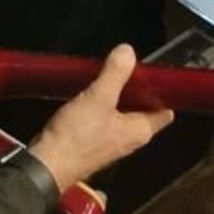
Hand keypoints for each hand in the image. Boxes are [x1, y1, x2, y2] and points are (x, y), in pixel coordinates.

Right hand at [28, 43, 174, 192]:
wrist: (49, 162)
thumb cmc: (79, 133)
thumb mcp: (98, 98)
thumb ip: (115, 74)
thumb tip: (129, 51)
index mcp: (141, 130)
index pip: (164, 109)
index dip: (160, 90)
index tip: (148, 70)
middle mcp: (131, 138)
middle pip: (141, 109)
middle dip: (133, 89)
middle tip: (120, 66)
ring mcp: (111, 142)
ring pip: (120, 114)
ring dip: (114, 96)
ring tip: (101, 75)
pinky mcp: (93, 142)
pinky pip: (103, 119)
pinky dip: (99, 105)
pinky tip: (85, 93)